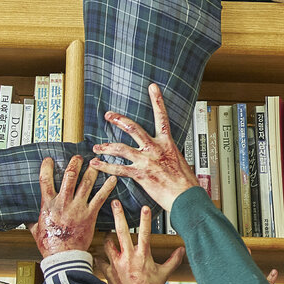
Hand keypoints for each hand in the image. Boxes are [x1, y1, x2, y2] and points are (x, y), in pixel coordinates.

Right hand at [27, 155, 116, 258]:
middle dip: (74, 164)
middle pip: (69, 177)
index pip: (45, 180)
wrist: (64, 256)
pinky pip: (100, 198)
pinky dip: (107, 187)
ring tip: (96, 162)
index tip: (49, 159)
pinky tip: (113, 179)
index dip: (46, 167)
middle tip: (78, 157)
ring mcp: (77, 208)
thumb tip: (25, 217)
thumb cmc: (49, 244)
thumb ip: (32, 220)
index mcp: (48, 204)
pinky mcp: (89, 214)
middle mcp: (63, 202)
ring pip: (86, 184)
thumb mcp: (35, 230)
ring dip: (92, 171)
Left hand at [92, 83, 199, 210]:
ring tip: (97, 147)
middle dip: (119, 120)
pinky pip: (118, 168)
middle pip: (133, 128)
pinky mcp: (140, 174)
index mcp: (167, 143)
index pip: (162, 117)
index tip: (152, 87)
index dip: (157, 100)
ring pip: (121, 148)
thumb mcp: (179, 161)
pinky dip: (105, 166)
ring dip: (106, 147)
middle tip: (109, 115)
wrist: (186, 197)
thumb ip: (167, 153)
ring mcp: (146, 160)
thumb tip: (163, 153)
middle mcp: (155, 148)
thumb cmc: (185, 182)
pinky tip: (96, 164)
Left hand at [99, 201, 186, 283]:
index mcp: (143, 257)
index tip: (144, 207)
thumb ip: (173, 261)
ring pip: (108, 243)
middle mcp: (128, 257)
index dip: (145, 219)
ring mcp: (116, 263)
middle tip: (114, 203)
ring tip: (108, 232)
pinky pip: (100, 260)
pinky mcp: (107, 271)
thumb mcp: (163, 275)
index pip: (145, 233)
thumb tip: (182, 250)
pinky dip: (99, 257)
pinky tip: (98, 255)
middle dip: (118, 216)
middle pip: (122, 232)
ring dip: (108, 237)